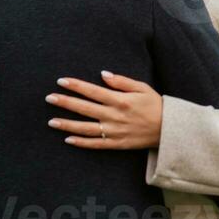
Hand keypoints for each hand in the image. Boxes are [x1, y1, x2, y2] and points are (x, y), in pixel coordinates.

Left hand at [45, 72, 162, 149]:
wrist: (169, 130)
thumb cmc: (155, 105)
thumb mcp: (142, 87)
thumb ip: (121, 81)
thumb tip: (103, 74)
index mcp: (120, 100)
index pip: (92, 91)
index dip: (76, 85)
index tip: (61, 81)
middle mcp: (114, 116)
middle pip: (84, 108)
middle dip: (65, 103)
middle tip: (49, 98)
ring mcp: (114, 131)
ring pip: (86, 128)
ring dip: (67, 125)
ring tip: (51, 121)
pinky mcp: (116, 144)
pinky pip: (96, 144)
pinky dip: (81, 142)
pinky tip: (68, 139)